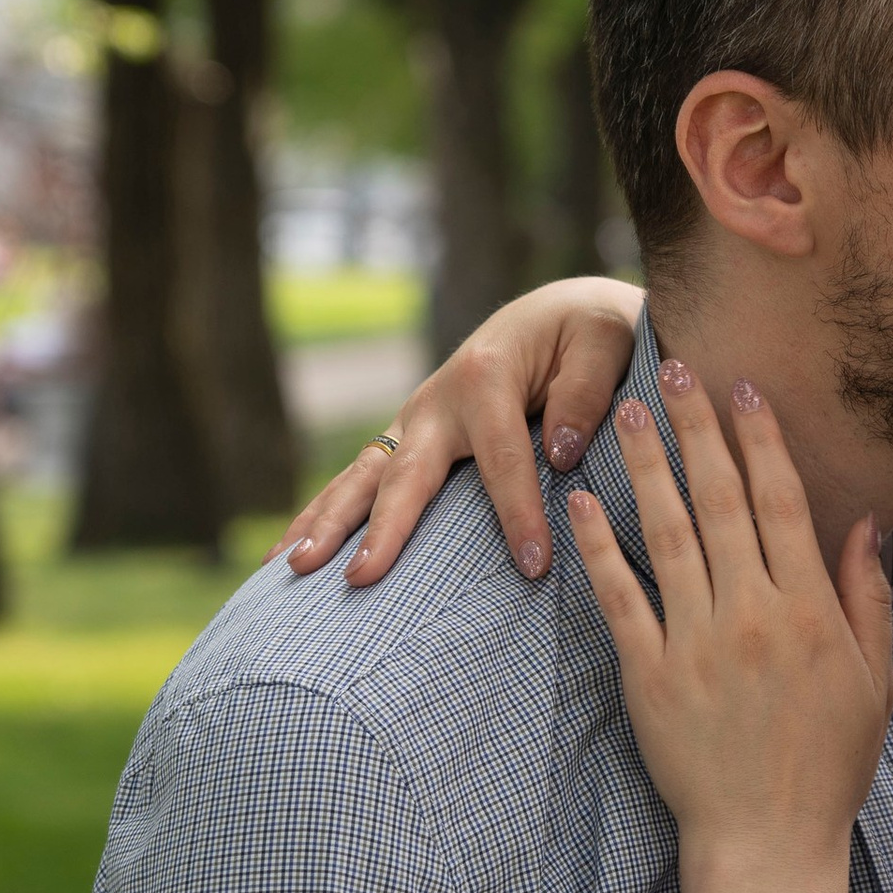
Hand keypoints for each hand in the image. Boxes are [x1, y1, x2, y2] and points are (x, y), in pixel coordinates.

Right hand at [274, 277, 644, 586]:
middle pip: (404, 473)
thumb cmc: (591, 332)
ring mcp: (413, 420)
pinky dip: (321, 515)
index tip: (532, 565)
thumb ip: (587, 394)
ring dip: (326, 523)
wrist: (562, 312)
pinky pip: (360, 481)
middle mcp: (438, 400)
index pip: (502, 458)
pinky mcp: (407, 438)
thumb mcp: (606, 342)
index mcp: (487, 376)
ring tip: (292, 569)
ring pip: (363, 478)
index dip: (518, 512)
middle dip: (382, 528)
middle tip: (358, 579)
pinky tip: (287, 557)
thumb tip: (560, 454)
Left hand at [566, 360, 892, 892]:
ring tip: (627, 412)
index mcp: (809, 609)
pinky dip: (600, 547)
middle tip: (672, 367)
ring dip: (646, 466)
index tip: (740, 390)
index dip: (759, 440)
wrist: (768, 841)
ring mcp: (696, 641)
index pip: (782, 502)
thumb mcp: (874, 680)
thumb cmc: (829, 766)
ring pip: (668, 533)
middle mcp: (752, 613)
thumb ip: (866, 596)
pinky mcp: (648, 675)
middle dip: (696, 428)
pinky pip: (620, 598)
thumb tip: (863, 522)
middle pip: (720, 500)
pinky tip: (583, 503)